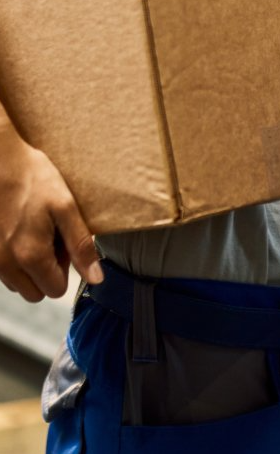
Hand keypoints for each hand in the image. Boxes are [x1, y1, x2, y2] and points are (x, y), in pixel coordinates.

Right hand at [0, 117, 101, 301]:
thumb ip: (82, 247)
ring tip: (36, 231)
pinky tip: (21, 231)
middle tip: (53, 238)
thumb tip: (95, 278)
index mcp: (30, 256)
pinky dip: (15, 258)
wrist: (0, 162)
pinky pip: (4, 270)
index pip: (56, 290)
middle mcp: (5, 264)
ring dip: (30, 266)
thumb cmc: (34, 179)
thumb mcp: (66, 208)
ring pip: (18, 283)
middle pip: (36, 292)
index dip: (67, 267)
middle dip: (48, 271)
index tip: (65, 242)